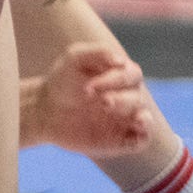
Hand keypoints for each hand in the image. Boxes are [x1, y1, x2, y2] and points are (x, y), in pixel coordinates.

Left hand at [18, 43, 151, 155]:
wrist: (46, 110)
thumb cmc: (63, 80)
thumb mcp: (74, 59)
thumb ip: (98, 53)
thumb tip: (121, 61)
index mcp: (122, 76)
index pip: (132, 75)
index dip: (114, 80)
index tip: (88, 87)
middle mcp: (128, 97)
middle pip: (138, 97)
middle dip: (120, 99)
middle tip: (98, 101)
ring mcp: (126, 120)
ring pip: (145, 119)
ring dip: (135, 117)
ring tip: (115, 116)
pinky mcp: (121, 140)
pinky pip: (142, 140)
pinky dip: (143, 137)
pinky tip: (132, 130)